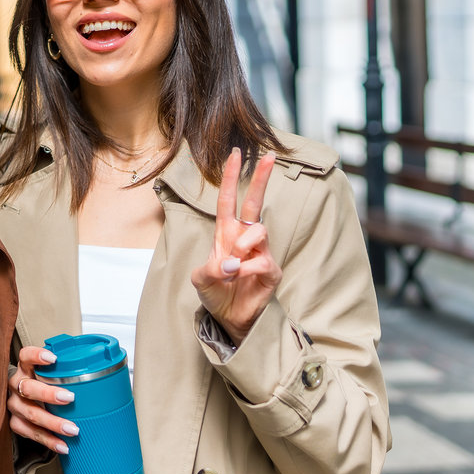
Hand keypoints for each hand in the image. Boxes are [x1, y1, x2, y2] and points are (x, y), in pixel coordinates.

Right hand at [8, 345, 78, 455]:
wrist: (21, 399)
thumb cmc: (41, 384)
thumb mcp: (47, 374)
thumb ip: (65, 373)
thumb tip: (105, 376)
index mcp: (25, 368)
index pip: (25, 356)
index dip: (36, 356)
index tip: (54, 359)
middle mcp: (16, 385)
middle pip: (28, 388)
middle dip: (49, 394)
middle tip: (70, 398)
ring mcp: (14, 405)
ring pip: (31, 414)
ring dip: (53, 423)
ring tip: (73, 430)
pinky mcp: (15, 423)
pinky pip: (31, 433)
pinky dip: (49, 441)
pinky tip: (63, 445)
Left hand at [190, 149, 278, 344]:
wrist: (231, 318)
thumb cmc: (217, 293)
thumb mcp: (201, 280)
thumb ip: (208, 270)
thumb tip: (228, 264)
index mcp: (226, 233)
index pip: (229, 200)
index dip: (232, 178)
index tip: (236, 154)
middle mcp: (245, 238)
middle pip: (255, 202)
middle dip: (262, 178)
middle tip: (270, 156)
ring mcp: (261, 252)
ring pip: (258, 230)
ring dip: (241, 246)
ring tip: (230, 268)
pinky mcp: (271, 270)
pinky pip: (260, 261)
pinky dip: (245, 270)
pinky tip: (238, 279)